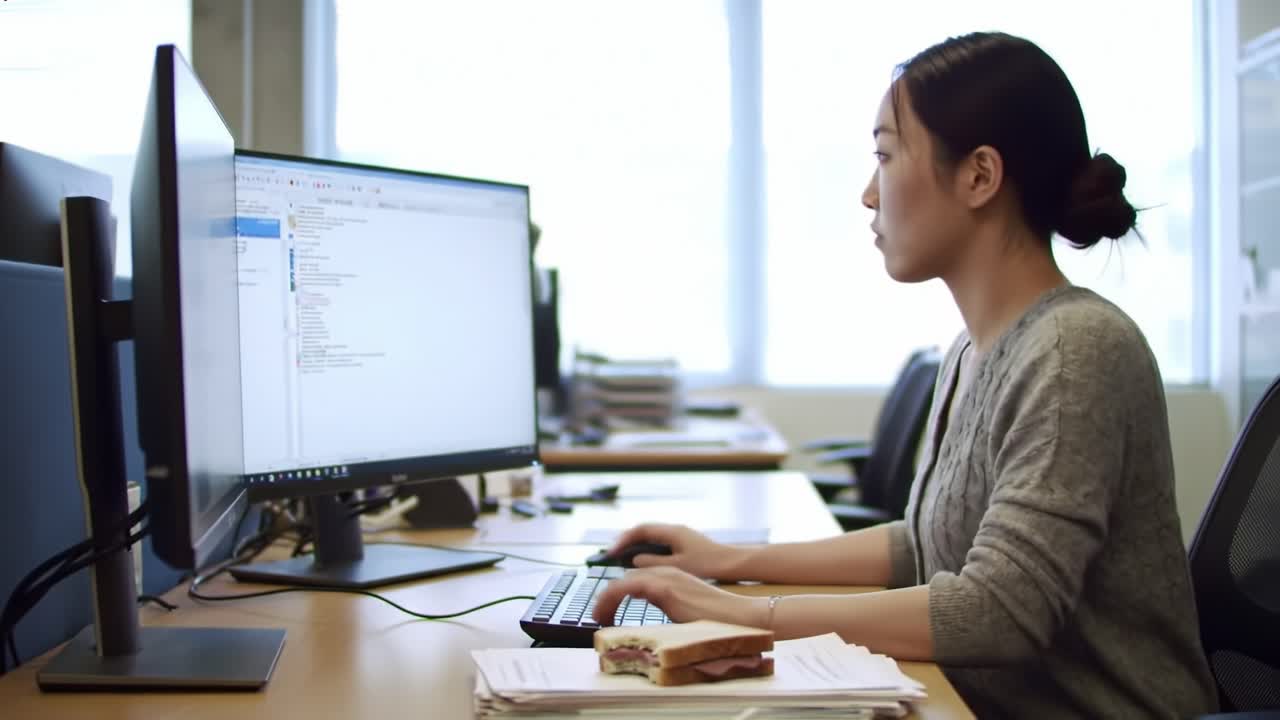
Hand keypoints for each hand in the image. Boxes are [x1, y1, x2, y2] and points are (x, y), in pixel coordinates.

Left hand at [590, 566, 765, 626]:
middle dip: (607, 598)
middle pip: (625, 579)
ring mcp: (665, 577)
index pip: (634, 580)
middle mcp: (666, 571)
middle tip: (599, 617)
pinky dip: (611, 600)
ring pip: (622, 582)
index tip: (607, 613)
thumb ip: (667, 608)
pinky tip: (605, 615)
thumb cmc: (716, 619)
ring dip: (606, 600)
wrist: (738, 616)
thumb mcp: (684, 611)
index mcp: (671, 576)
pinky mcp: (664, 588)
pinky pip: (626, 588)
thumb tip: (649, 623)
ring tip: (598, 618)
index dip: (616, 595)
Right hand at [608, 523, 744, 578]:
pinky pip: (660, 544)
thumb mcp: (677, 566)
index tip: (611, 552)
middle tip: (612, 554)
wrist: (732, 563)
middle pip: (644, 531)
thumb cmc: (707, 565)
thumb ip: (653, 562)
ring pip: (652, 537)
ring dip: (636, 546)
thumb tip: (634, 560)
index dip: (623, 540)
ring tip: (623, 559)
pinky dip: (648, 550)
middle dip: (626, 541)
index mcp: (672, 531)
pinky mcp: (685, 544)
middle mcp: (674, 530)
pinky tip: (644, 563)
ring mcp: (680, 536)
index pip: (640, 530)